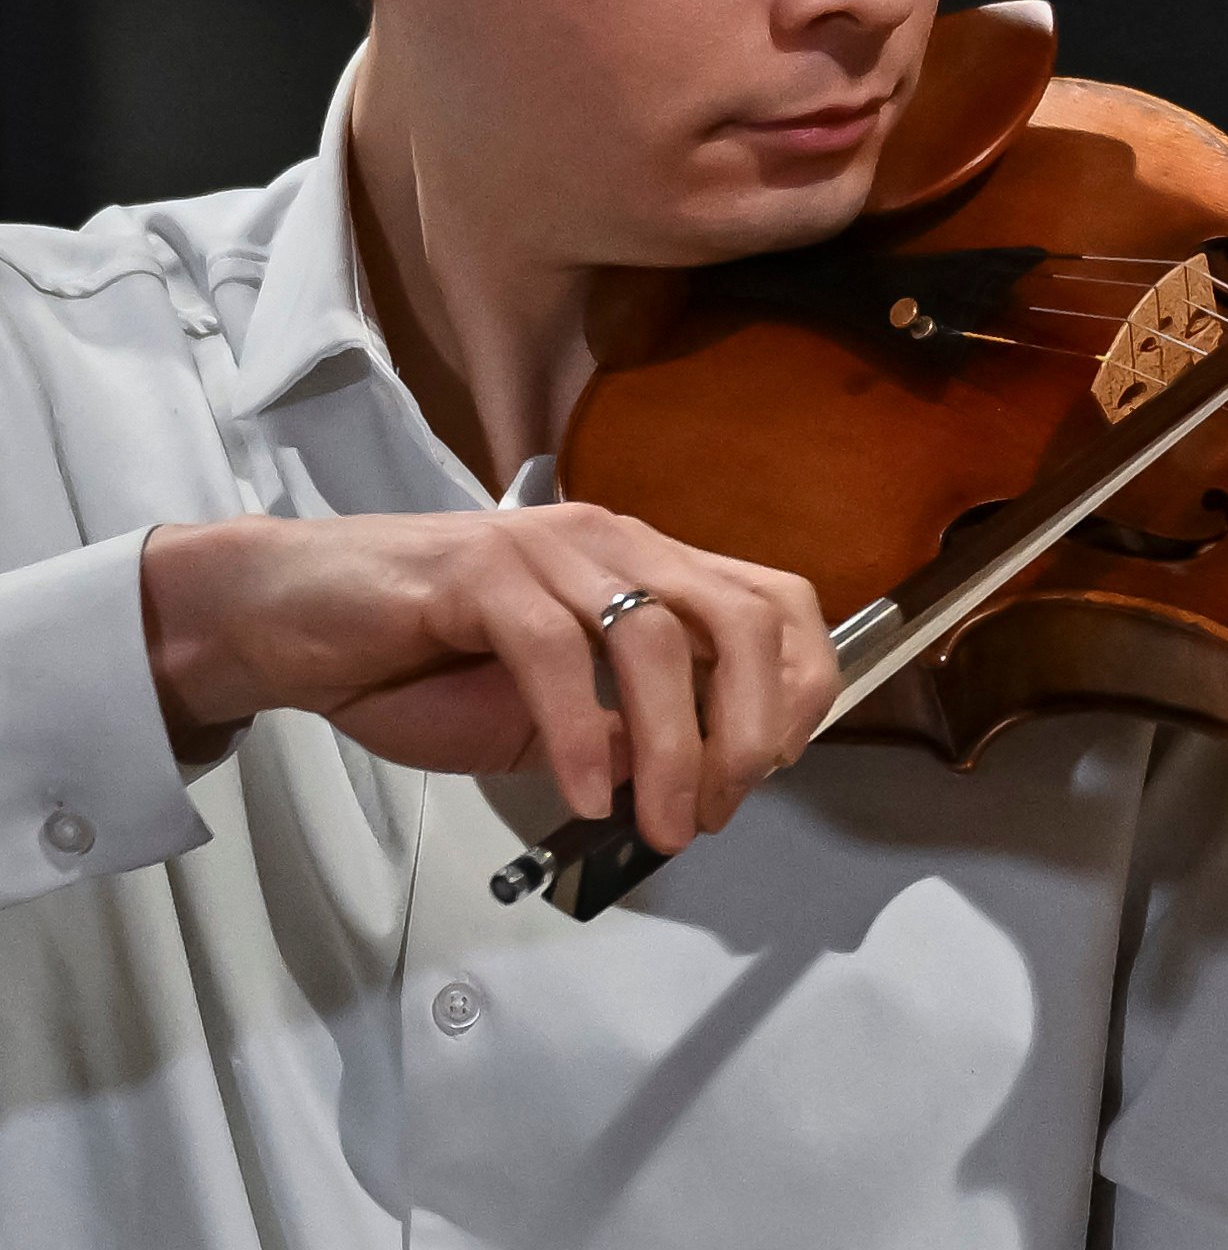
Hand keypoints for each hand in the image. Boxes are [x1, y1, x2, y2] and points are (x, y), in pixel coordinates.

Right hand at [140, 505, 841, 852]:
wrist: (285, 621)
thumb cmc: (418, 663)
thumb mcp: (551, 714)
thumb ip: (624, 733)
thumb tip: (692, 782)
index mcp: (647, 567)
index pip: (775, 600)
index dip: (801, 682)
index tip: (779, 767)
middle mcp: (613, 544)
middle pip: (738, 618)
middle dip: (753, 724)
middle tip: (723, 808)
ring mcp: (548, 551)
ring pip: (656, 638)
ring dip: (674, 747)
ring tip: (664, 824)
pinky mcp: (478, 572)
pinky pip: (553, 652)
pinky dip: (581, 734)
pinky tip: (583, 798)